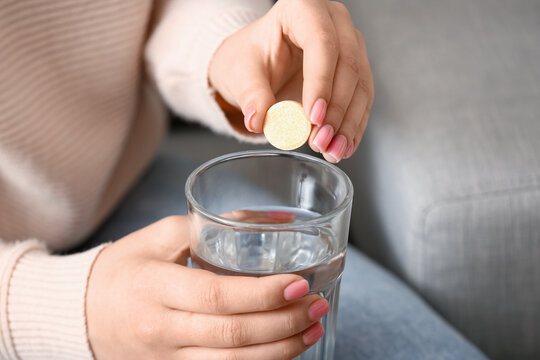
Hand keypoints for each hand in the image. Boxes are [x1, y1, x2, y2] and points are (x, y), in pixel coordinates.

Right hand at [86, 216, 327, 359]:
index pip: (217, 296)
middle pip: (232, 334)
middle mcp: (162, 330)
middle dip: (283, 322)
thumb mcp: (160, 236)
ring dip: (280, 349)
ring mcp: (168, 358)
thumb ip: (214, 226)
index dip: (262, 294)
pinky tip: (284, 350)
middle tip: (317, 305)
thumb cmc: (125, 268)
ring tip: (312, 329)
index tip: (299, 283)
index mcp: (156, 289)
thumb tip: (271, 220)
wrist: (82, 311)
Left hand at [209, 0, 373, 162]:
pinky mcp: (355, 69)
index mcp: (302, 9)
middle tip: (320, 141)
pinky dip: (353, 126)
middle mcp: (333, 22)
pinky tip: (343, 147)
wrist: (257, 61)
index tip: (313, 117)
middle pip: (347, 65)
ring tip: (331, 151)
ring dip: (348, 123)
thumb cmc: (249, 57)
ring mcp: (349, 44)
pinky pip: (362, 99)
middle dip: (336, 110)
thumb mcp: (241, 73)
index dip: (321, 82)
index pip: (321, 43)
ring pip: (361, 85)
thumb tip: (258, 120)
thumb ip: (252, 96)